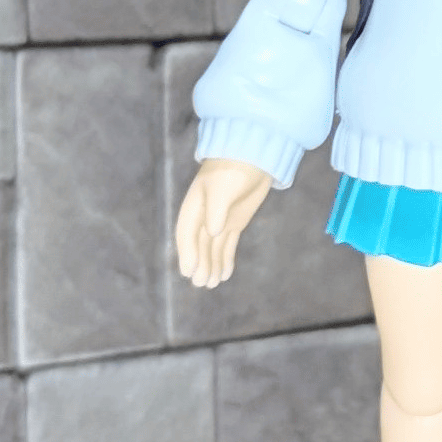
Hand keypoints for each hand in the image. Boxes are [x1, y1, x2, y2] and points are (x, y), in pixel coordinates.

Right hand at [175, 158, 273, 287]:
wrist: (254, 156)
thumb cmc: (235, 168)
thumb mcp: (224, 186)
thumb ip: (217, 209)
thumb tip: (212, 232)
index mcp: (194, 206)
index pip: (186, 233)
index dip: (187, 253)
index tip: (189, 271)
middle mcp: (204, 216)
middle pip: (199, 244)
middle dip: (200, 264)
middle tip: (203, 284)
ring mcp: (220, 220)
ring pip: (213, 248)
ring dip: (212, 265)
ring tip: (212, 284)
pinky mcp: (235, 222)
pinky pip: (228, 244)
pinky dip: (226, 259)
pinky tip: (225, 274)